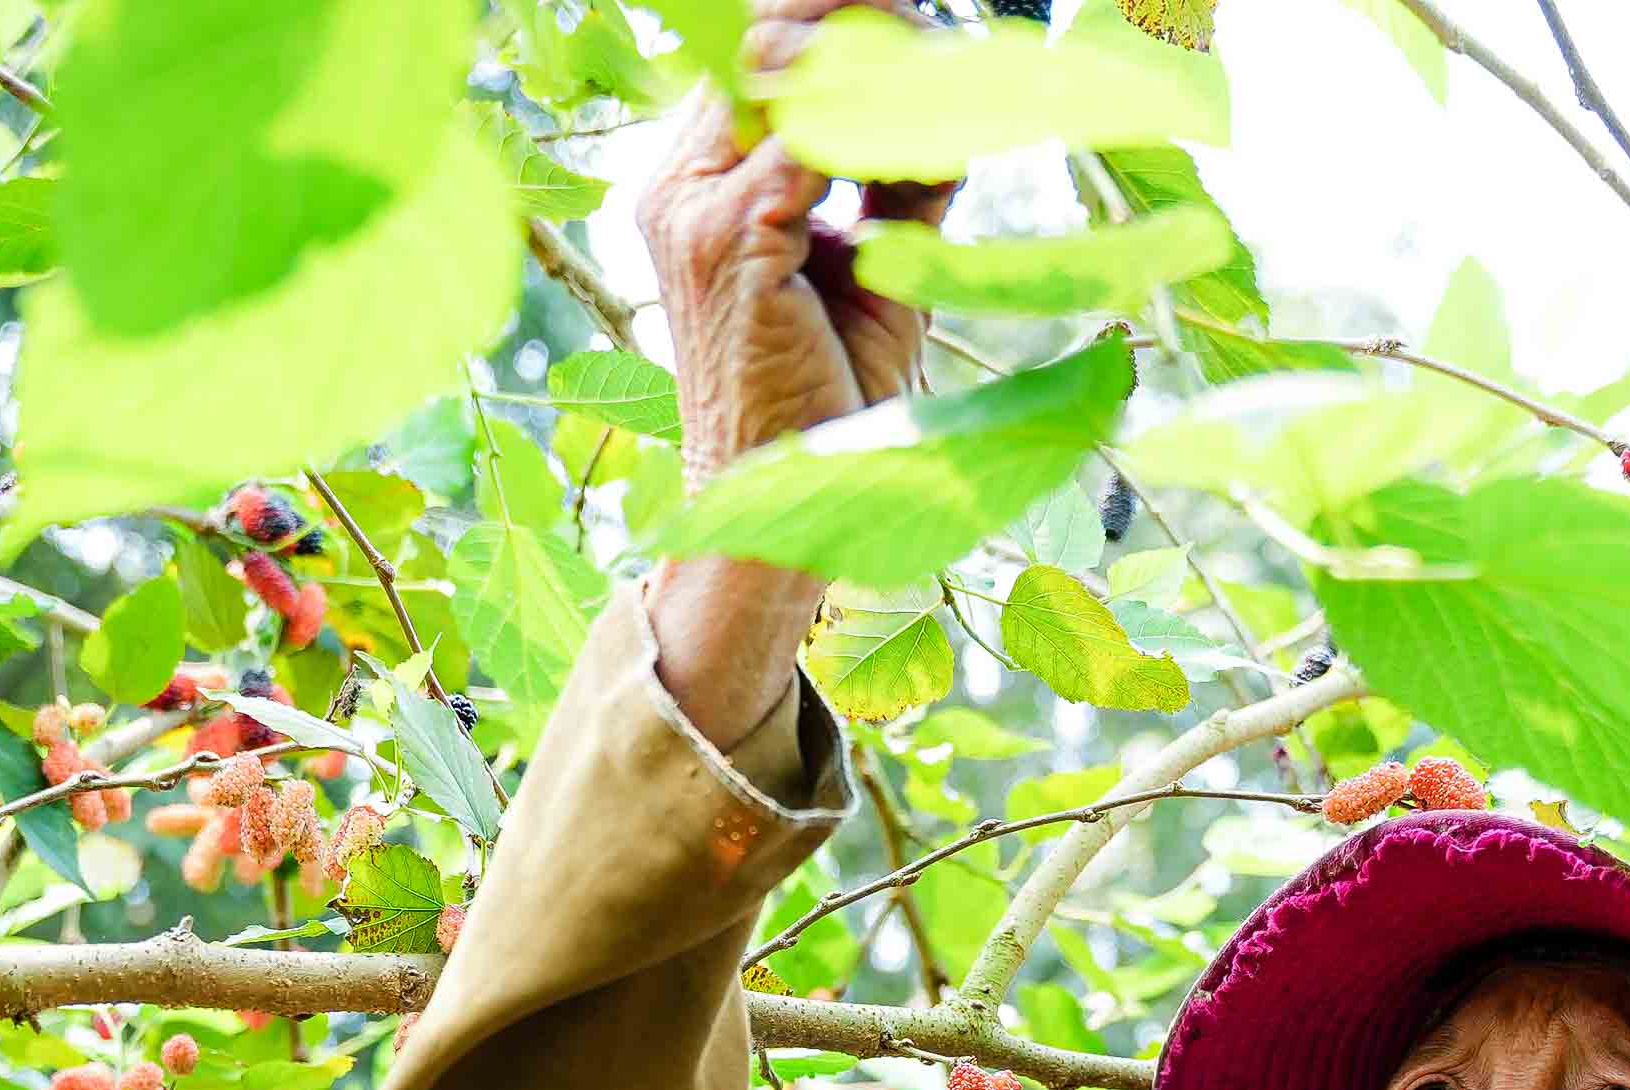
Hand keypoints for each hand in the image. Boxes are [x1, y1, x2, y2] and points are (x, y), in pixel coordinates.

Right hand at [633, 0, 955, 744]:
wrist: (782, 503)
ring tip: (950, 64)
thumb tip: (951, 116)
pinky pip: (809, 142)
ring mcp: (693, 210)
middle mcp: (679, 184)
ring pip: (784, 71)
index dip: (841, 26)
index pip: (759, 58)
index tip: (922, 24)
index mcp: (698, 183)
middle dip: (859, 21)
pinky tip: (939, 129)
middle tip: (940, 28)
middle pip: (761, 40)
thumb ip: (896, 186)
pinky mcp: (731, 244)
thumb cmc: (825, 393)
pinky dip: (881, 124)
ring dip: (877, 58)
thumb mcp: (874, 266)